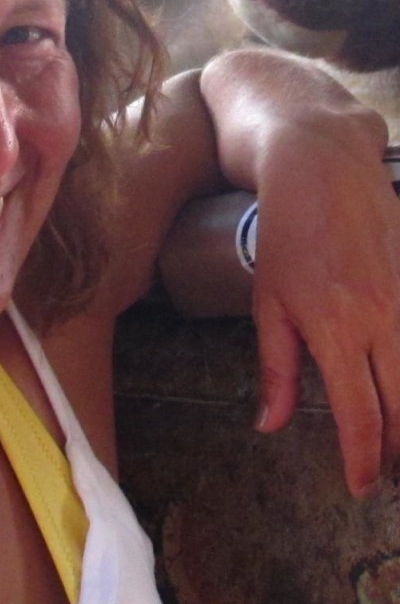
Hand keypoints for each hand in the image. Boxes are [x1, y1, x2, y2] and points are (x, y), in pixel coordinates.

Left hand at [248, 135, 399, 497]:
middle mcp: (383, 321)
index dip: (362, 460)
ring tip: (399, 443)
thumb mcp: (268, 302)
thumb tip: (270, 425)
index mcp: (335, 329)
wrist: (321, 171)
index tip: (357, 484)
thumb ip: (275, 368)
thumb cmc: (285, 235)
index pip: (361, 417)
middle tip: (386, 474)